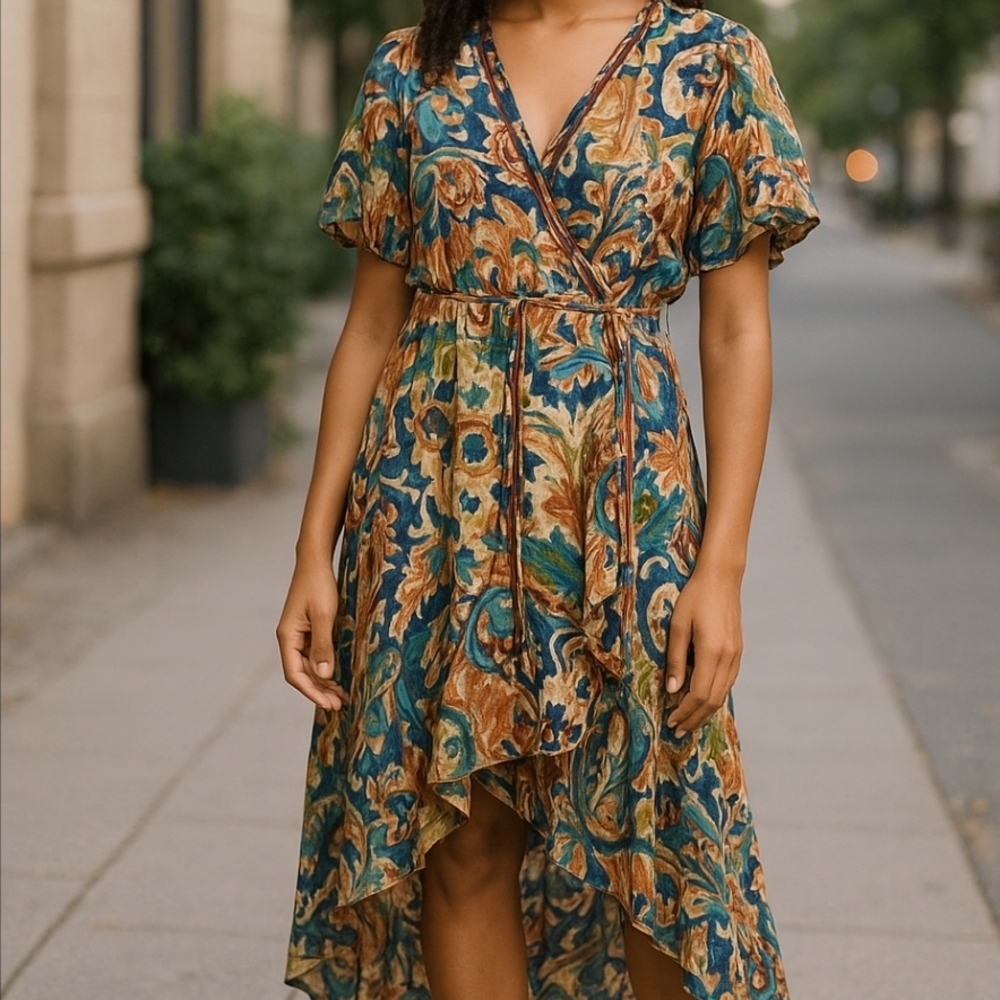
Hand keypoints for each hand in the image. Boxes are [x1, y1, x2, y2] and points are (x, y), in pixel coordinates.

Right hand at [276, 560, 348, 710]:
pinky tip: (337, 677)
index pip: (295, 674)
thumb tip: (324, 675)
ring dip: (323, 682)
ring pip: (309, 667)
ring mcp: (299, 635)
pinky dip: (325, 668)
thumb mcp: (324, 615)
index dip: (311, 692)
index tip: (328, 704)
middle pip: (302, 674)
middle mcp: (290, 639)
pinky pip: (314, 656)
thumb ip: (323, 645)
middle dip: (319, 691)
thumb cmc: (318, 584)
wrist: (315, 561)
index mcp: (288, 637)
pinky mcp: (308, 630)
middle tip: (339, 705)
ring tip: (341, 697)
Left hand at [664, 566, 743, 736]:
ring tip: (689, 721)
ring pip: (723, 694)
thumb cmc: (694, 598)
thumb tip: (672, 690)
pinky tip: (703, 701)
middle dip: (695, 718)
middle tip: (678, 729)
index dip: (685, 711)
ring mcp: (736, 655)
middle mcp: (728, 657)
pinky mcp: (737, 651)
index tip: (671, 721)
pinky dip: (715, 697)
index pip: (698, 694)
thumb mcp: (677, 626)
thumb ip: (675, 659)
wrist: (721, 579)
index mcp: (711, 651)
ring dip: (706, 711)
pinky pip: (728, 683)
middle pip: (713, 699)